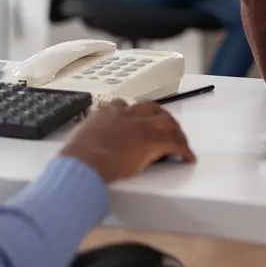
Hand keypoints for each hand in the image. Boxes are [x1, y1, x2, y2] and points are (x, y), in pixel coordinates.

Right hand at [60, 99, 195, 182]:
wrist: (85, 161)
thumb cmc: (77, 155)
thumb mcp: (79, 138)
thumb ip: (87, 136)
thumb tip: (84, 144)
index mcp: (107, 113)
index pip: (121, 105)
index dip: (132, 111)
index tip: (135, 117)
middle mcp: (126, 115)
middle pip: (151, 108)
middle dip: (161, 116)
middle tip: (167, 126)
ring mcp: (142, 127)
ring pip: (167, 122)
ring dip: (176, 131)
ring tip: (181, 141)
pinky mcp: (152, 143)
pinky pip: (175, 144)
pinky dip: (184, 151)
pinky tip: (188, 158)